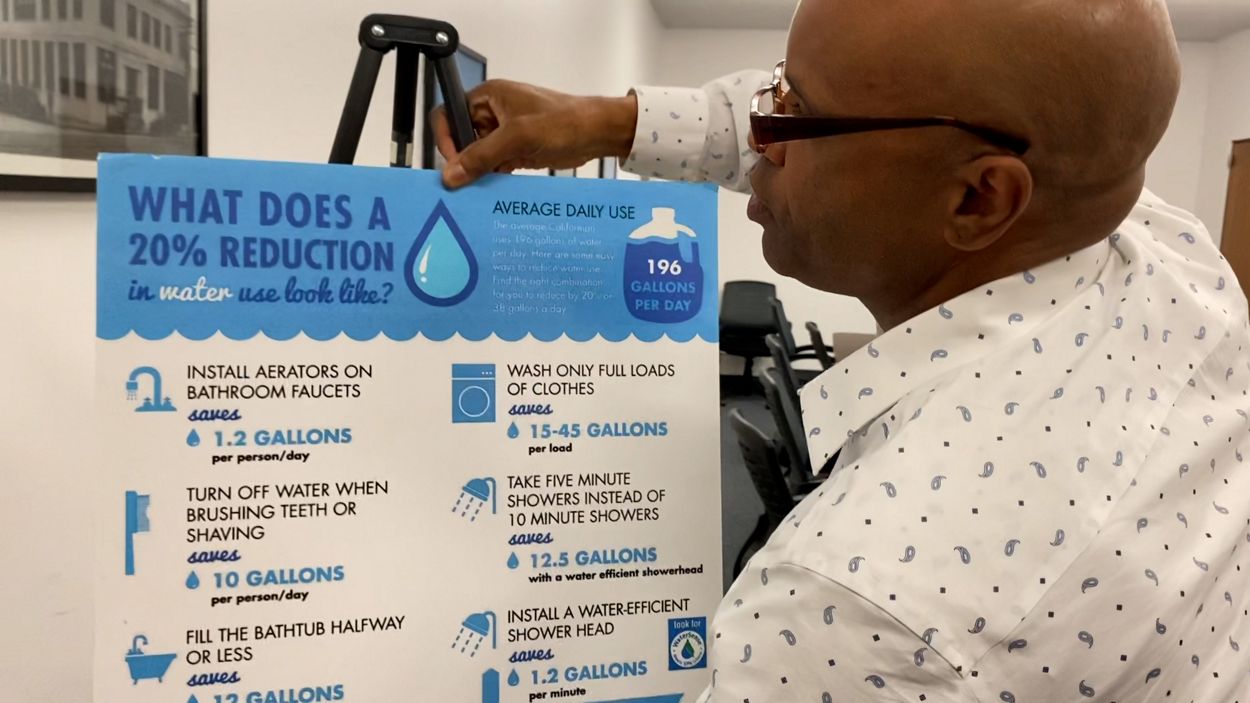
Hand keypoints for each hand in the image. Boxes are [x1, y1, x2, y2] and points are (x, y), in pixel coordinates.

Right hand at [429, 79, 637, 187]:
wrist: (597, 133)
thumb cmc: (563, 122)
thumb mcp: (518, 137)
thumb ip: (482, 155)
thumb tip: (451, 174)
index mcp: (488, 97)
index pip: (449, 114)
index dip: (445, 138)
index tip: (453, 162)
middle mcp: (492, 113)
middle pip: (461, 138)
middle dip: (462, 160)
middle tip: (466, 182)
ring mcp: (504, 133)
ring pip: (477, 155)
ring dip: (478, 172)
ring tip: (479, 190)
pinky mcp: (516, 151)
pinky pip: (494, 166)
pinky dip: (492, 178)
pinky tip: (494, 191)